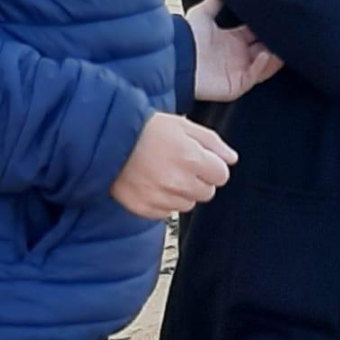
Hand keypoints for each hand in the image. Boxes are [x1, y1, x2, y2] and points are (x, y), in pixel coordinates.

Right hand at [109, 112, 238, 219]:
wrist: (108, 140)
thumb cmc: (146, 129)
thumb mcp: (183, 126)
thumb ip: (212, 143)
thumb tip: (232, 159)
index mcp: (191, 158)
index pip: (221, 175)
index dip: (212, 166)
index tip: (200, 159)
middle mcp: (177, 181)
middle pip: (207, 192)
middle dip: (199, 180)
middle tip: (180, 164)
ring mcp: (160, 197)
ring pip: (188, 204)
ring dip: (182, 192)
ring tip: (164, 173)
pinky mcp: (144, 208)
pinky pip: (166, 213)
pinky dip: (163, 201)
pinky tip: (153, 184)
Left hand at [187, 0, 281, 102]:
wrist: (175, 59)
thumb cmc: (186, 38)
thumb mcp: (202, 13)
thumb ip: (215, 1)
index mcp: (233, 40)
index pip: (257, 34)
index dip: (267, 26)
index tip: (278, 16)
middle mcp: (238, 56)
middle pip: (266, 48)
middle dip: (277, 41)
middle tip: (287, 30)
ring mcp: (239, 71)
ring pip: (266, 64)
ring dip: (275, 55)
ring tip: (283, 44)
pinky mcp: (237, 84)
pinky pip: (256, 76)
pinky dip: (263, 66)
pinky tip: (264, 54)